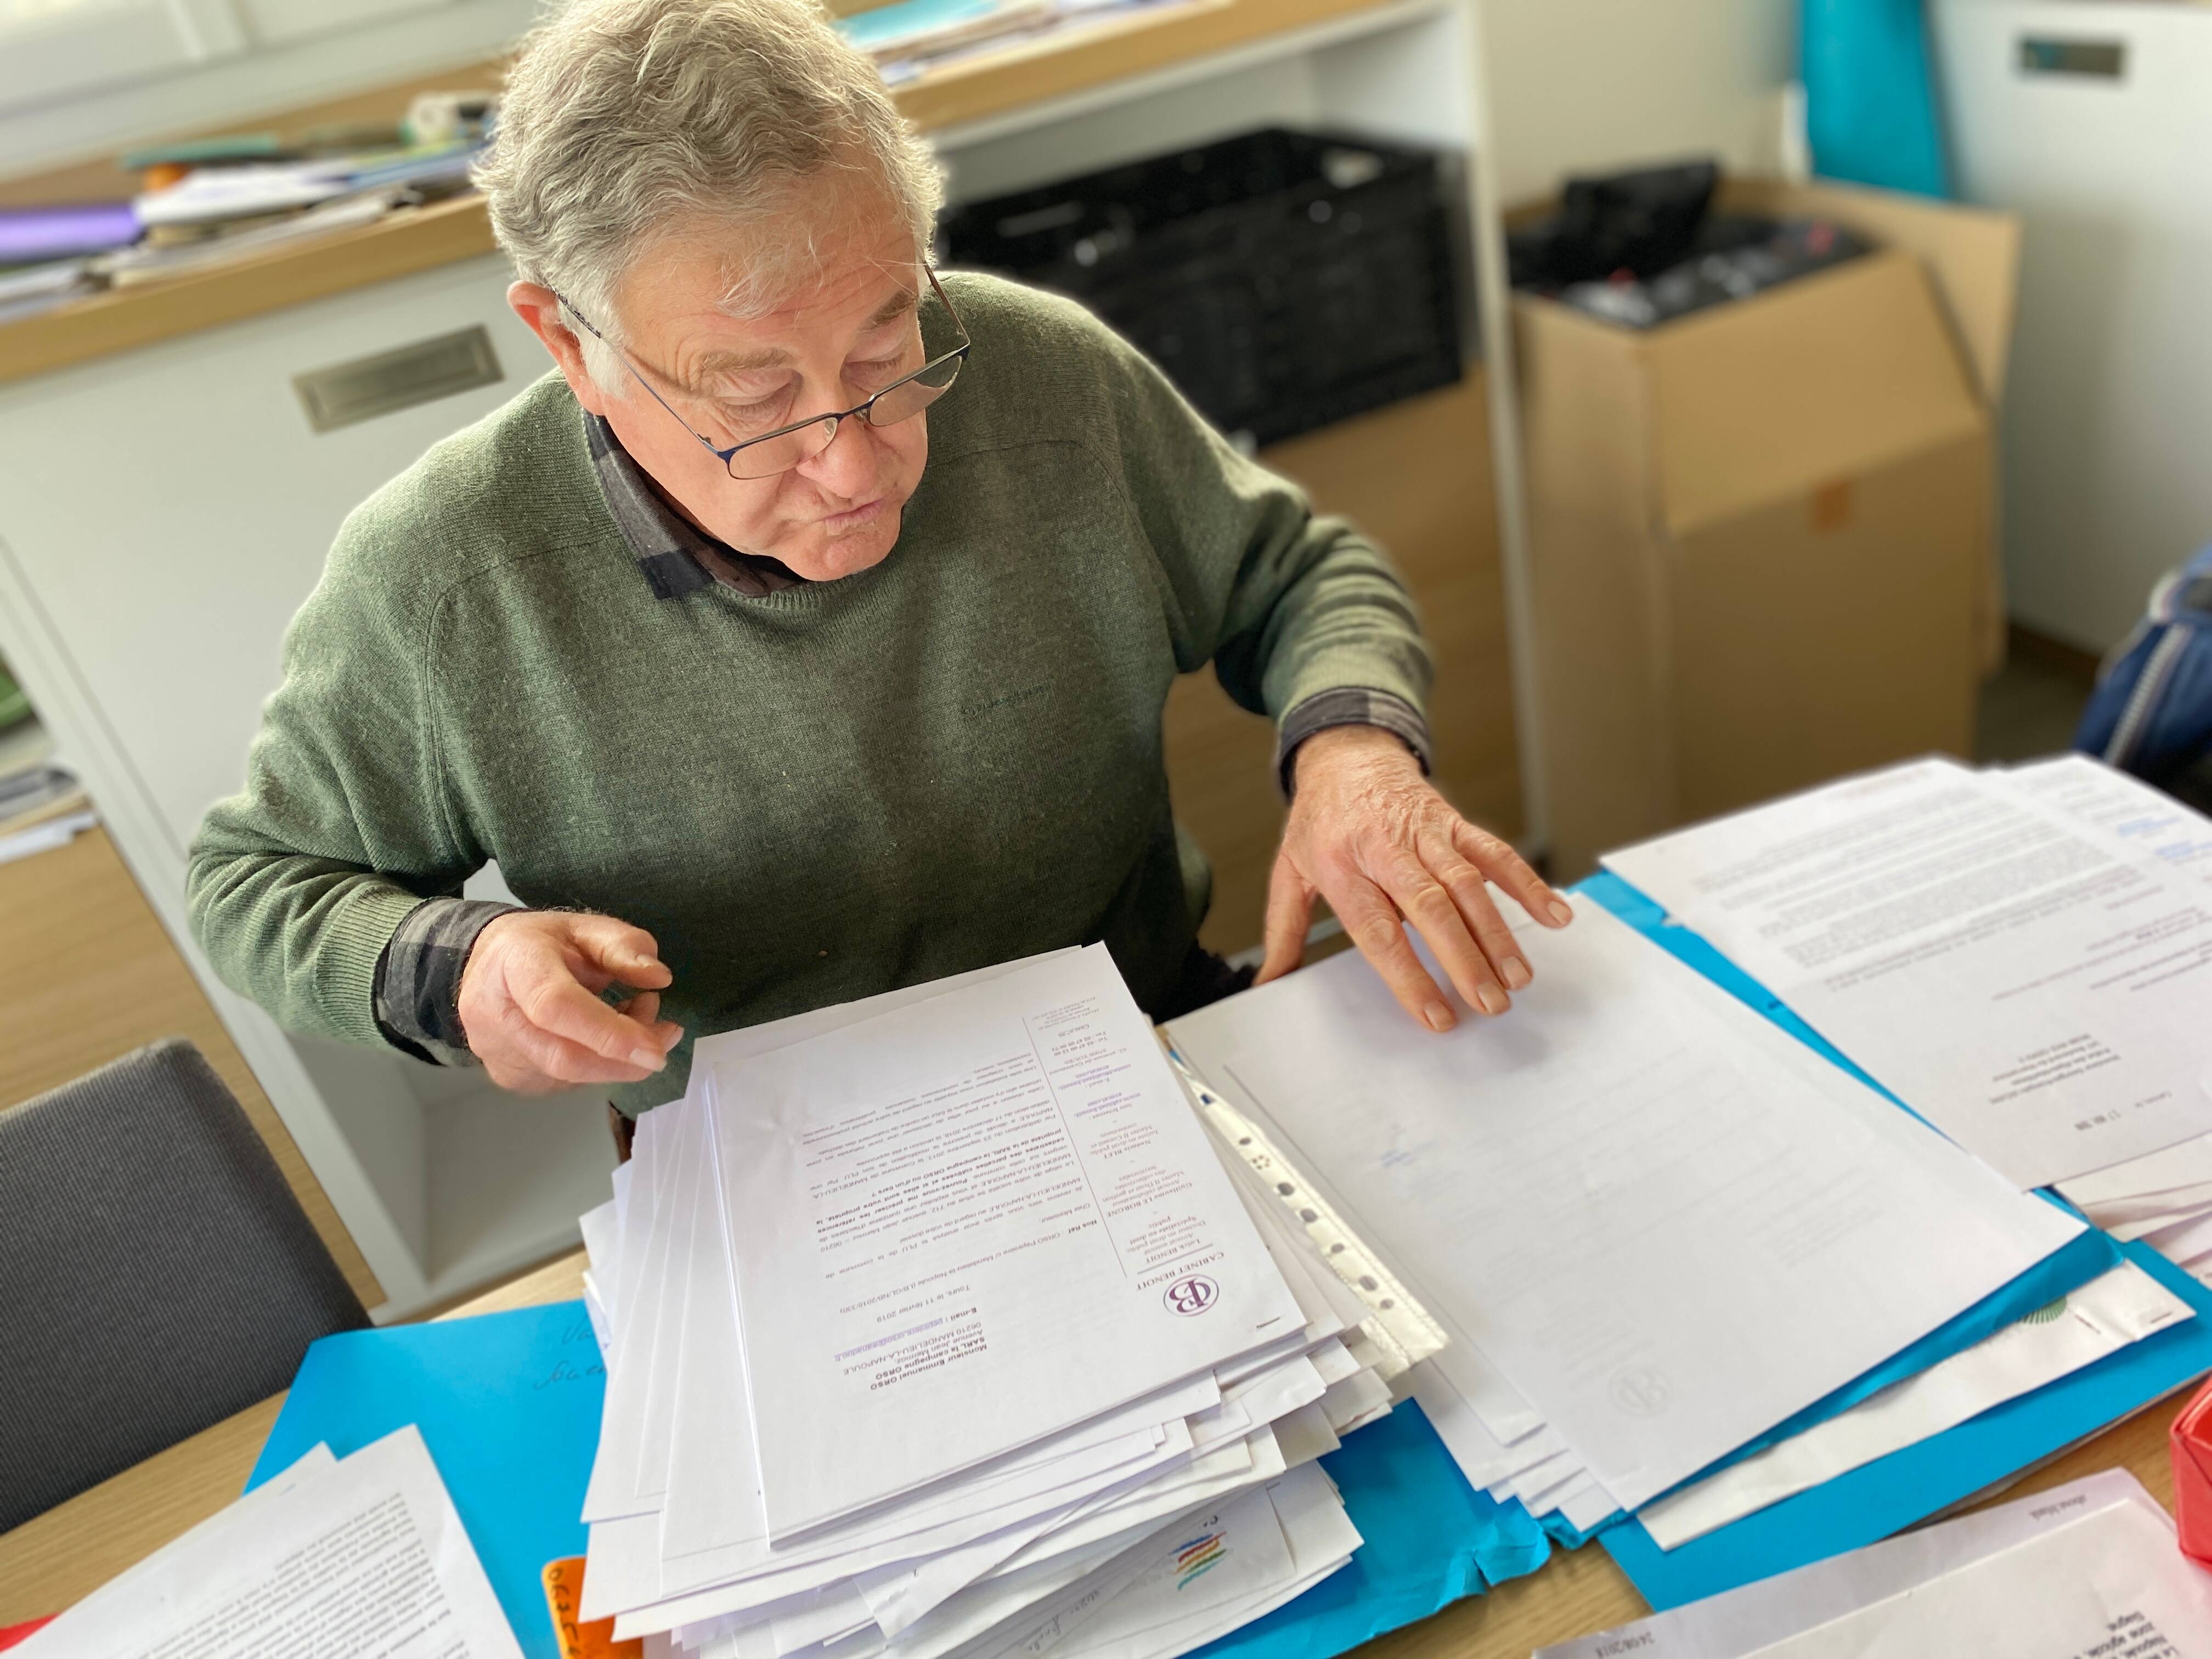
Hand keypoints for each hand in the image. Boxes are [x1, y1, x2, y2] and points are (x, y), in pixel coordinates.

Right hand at [456, 910, 683, 1093]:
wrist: (490, 963)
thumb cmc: (542, 944)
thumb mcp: (586, 927)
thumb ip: (624, 946)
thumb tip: (658, 977)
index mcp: (514, 964)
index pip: (556, 1007)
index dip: (609, 1033)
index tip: (656, 1050)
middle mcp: (494, 1015)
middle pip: (566, 1057)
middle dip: (627, 1057)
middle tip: (666, 1033)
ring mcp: (497, 1053)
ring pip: (571, 1076)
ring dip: (617, 1058)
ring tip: (635, 1017)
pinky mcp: (509, 1077)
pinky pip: (566, 1082)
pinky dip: (599, 1065)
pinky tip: (606, 1037)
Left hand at [1256, 726, 1573, 1029]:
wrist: (1346, 753)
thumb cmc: (1319, 821)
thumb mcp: (1289, 871)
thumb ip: (1283, 930)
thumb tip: (1268, 982)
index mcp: (1340, 866)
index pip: (1378, 930)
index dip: (1408, 974)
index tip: (1435, 1014)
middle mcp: (1385, 847)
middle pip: (1430, 907)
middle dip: (1464, 958)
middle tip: (1489, 1003)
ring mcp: (1425, 832)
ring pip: (1468, 883)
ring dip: (1498, 931)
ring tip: (1518, 977)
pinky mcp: (1454, 822)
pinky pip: (1495, 852)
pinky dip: (1527, 882)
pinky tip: (1554, 915)